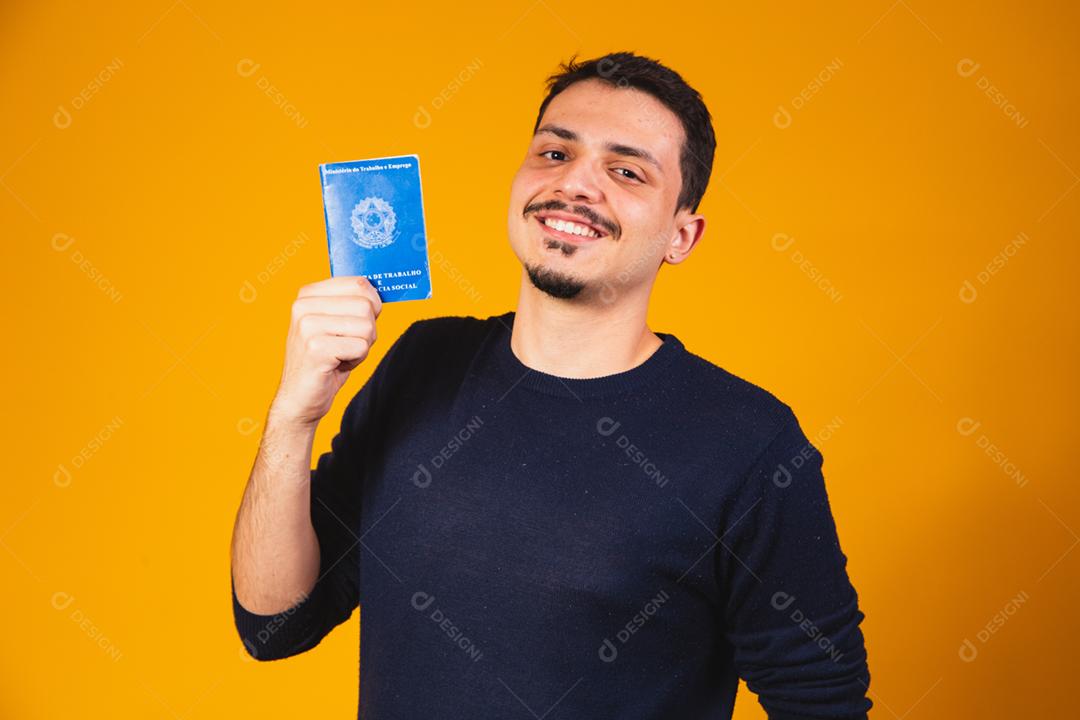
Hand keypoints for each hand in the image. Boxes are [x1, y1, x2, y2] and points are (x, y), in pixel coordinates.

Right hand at [269, 276, 382, 426]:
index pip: (359, 283)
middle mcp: (303, 306)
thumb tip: (381, 290)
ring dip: (362, 347)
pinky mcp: (316, 348)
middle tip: (346, 345)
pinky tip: (336, 365)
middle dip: (367, 330)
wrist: (300, 399)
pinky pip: (361, 347)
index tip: (356, 323)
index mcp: (308, 295)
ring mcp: (307, 326)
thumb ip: (353, 303)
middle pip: (366, 305)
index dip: (371, 306)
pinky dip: (356, 360)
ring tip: (340, 355)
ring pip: (366, 327)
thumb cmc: (324, 360)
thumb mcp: (337, 324)